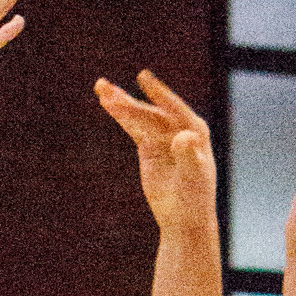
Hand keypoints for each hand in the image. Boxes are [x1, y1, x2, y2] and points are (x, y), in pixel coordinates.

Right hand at [95, 72, 218, 234]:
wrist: (184, 217)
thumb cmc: (193, 199)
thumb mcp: (192, 177)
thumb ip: (188, 156)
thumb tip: (182, 138)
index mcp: (194, 130)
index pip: (173, 108)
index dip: (158, 93)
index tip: (143, 78)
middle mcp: (179, 127)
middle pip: (151, 111)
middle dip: (129, 102)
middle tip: (108, 92)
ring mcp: (163, 135)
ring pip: (139, 116)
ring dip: (120, 102)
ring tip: (100, 87)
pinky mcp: (149, 145)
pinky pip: (133, 126)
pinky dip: (121, 115)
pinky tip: (107, 102)